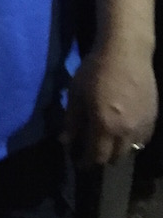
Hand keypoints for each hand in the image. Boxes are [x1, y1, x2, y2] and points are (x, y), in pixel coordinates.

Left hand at [61, 45, 157, 166]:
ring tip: (107, 142)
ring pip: (132, 150)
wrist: (126, 54)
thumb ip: (72, 121)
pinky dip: (133, 141)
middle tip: (91, 152)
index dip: (86, 162)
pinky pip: (143, 139)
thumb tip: (65, 141)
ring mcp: (143, 125)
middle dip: (102, 158)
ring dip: (118, 150)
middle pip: (116, 157)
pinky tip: (123, 132)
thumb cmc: (95, 71)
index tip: (79, 163)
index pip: (97, 155)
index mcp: (104, 125)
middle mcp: (126, 131)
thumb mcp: (76, 95)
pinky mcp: (153, 117)